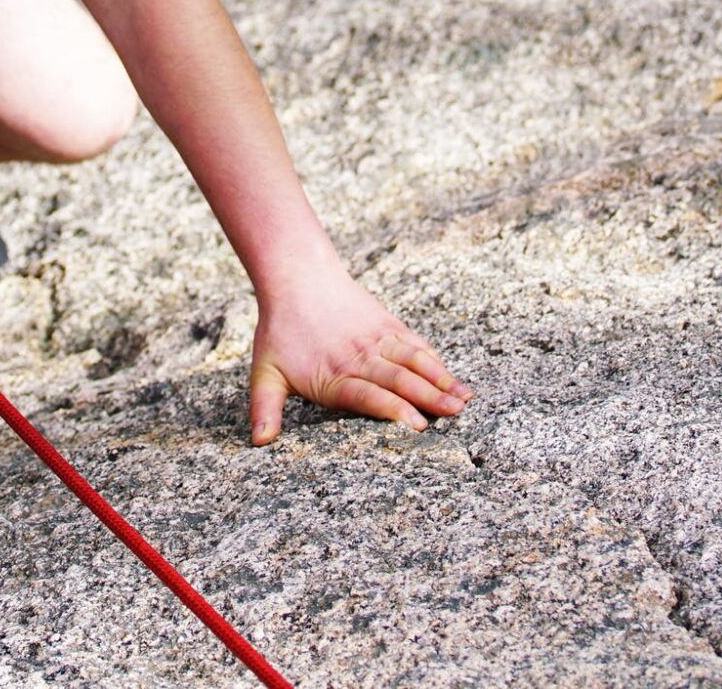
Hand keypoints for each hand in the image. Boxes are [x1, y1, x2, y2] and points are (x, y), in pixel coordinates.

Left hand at [248, 258, 473, 444]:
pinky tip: (456, 382)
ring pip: (413, 362)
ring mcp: (377, 341)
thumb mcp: (264, 371)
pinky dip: (438, 364)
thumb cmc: (280, 331)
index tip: (415, 425)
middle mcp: (358, 358)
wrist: (297, 278)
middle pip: (397, 380)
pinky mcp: (389, 327)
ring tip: (463, 401)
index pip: (366, 394)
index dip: (391, 408)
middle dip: (426, 399)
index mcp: (332, 375)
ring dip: (440, 381)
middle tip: (452, 416)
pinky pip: (416, 347)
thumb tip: (258, 443)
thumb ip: (265, 407)